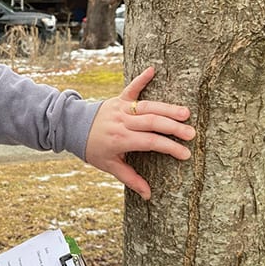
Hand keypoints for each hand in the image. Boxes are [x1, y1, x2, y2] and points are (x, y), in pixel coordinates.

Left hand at [84, 66, 194, 199]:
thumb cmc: (93, 149)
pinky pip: (131, 87)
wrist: (72, 127)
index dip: (169, 148)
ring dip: (167, 108)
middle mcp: (122, 122)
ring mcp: (120, 108)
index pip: (150, 142)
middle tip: (192, 134)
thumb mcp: (109, 166)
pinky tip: (153, 69)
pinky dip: (141, 78)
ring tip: (186, 113)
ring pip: (147, 106)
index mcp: (120, 139)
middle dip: (174, 128)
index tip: (185, 154)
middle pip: (152, 123)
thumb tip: (149, 196)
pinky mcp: (118, 98)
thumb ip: (130, 178)